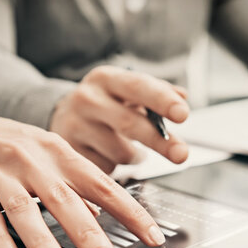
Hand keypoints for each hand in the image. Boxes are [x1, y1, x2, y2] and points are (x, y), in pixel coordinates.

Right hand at [0, 109, 167, 247]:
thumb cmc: (1, 142)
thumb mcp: (44, 152)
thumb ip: (71, 182)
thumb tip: (98, 213)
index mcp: (58, 152)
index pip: (101, 184)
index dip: (129, 211)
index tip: (151, 236)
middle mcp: (33, 162)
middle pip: (66, 200)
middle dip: (90, 235)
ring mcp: (0, 175)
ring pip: (25, 211)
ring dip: (45, 244)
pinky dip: (0, 242)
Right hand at [49, 66, 189, 172]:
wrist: (64, 116)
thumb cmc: (106, 102)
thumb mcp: (127, 89)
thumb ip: (157, 92)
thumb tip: (182, 97)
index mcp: (106, 79)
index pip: (138, 86)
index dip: (162, 101)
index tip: (183, 114)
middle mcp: (87, 99)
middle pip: (129, 124)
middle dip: (160, 141)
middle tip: (181, 154)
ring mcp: (75, 127)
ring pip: (121, 153)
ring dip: (137, 156)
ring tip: (129, 145)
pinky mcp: (71, 154)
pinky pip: (108, 168)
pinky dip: (116, 165)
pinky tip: (107, 153)